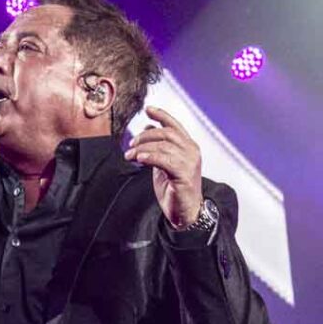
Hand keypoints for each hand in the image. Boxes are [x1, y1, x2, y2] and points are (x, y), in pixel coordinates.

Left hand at [124, 106, 202, 228]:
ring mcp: (190, 162)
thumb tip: (148, 128)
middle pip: (166, 134)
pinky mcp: (185, 174)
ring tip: (130, 155)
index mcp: (188, 147)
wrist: (186, 213)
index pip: (175, 126)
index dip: (161, 115)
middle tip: (131, 144)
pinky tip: (139, 160)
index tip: (148, 110)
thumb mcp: (164, 165)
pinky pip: (165, 160)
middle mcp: (192, 151)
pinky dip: (150, 157)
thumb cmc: (175, 191)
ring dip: (143, 149)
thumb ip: (158, 148)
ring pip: (164, 146)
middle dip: (145, 136)